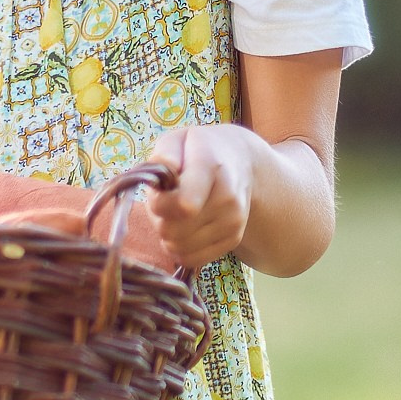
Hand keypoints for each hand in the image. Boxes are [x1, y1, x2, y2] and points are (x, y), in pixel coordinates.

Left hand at [145, 124, 265, 269]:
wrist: (241, 162)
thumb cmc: (199, 150)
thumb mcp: (178, 140)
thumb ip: (164, 155)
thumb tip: (161, 174)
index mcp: (211, 168)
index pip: (183, 206)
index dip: (159, 204)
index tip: (159, 191)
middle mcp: (228, 199)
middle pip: (174, 231)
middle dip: (160, 218)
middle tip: (167, 200)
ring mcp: (233, 222)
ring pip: (179, 249)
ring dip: (169, 234)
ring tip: (177, 211)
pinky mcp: (233, 240)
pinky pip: (192, 259)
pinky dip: (182, 247)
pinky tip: (187, 226)